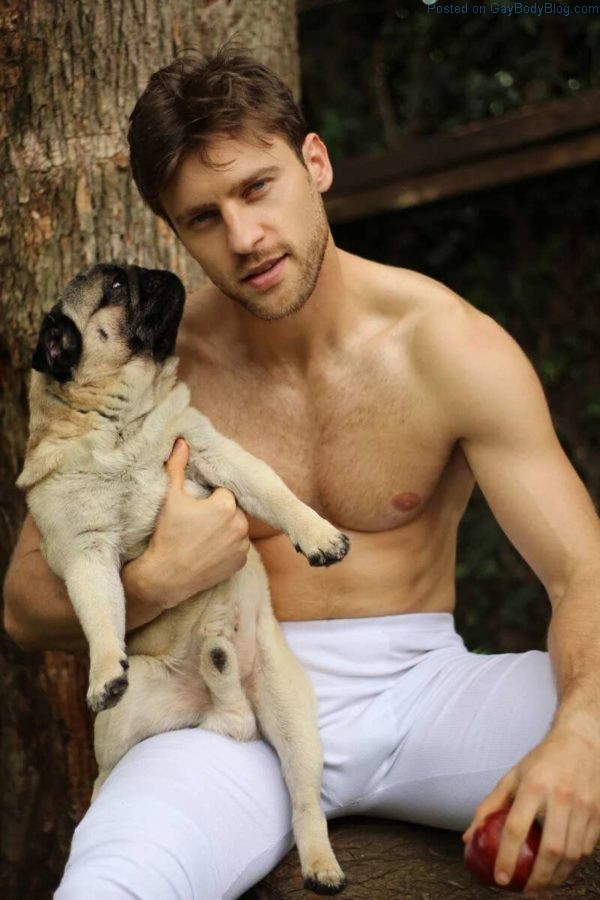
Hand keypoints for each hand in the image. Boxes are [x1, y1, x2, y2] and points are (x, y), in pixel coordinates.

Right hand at [143, 438, 249, 606]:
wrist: (165, 577)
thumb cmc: (166, 535)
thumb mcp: (170, 498)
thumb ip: (177, 467)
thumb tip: (182, 441)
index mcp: (226, 505)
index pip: (223, 492)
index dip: (209, 499)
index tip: (195, 508)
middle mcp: (240, 525)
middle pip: (233, 510)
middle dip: (220, 513)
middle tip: (198, 523)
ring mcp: (242, 546)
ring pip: (237, 529)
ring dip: (226, 530)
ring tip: (203, 537)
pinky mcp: (241, 563)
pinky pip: (238, 548)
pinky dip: (228, 548)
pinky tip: (210, 551)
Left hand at [462, 727, 599, 896]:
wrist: (581, 741)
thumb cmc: (542, 761)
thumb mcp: (513, 776)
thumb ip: (491, 806)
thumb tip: (470, 836)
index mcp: (533, 786)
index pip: (516, 828)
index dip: (507, 857)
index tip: (501, 878)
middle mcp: (560, 797)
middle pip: (551, 849)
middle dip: (539, 878)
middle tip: (527, 893)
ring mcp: (583, 807)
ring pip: (572, 854)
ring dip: (557, 877)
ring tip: (543, 886)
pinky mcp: (598, 813)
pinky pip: (586, 848)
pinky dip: (573, 863)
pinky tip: (561, 869)